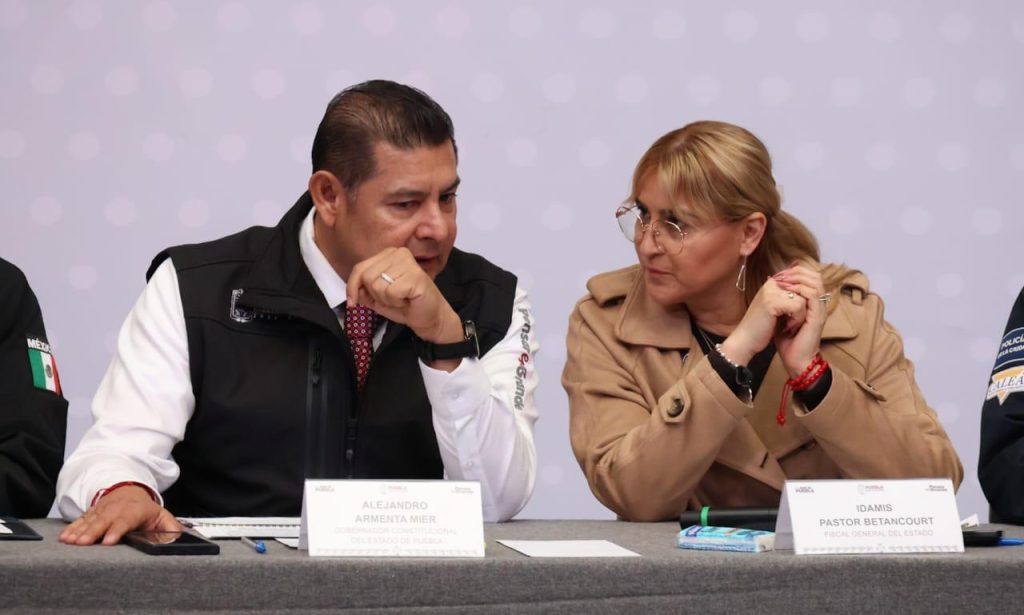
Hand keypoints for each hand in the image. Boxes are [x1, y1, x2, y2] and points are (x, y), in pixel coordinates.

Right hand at [58, 485, 180, 545]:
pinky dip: (72, 528)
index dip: (117, 530)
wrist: (129, 490)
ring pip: (90, 520)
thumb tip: (181, 537)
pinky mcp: (92, 512)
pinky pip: (81, 520)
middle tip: (83, 543)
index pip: (126, 520)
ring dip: (79, 531)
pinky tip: (64, 537)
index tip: (108, 541)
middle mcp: (117, 508)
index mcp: (135, 510)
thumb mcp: (161, 516)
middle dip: (93, 532)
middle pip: (104, 520)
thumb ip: (171, 527)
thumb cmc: (145, 509)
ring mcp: (103, 509)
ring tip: (70, 541)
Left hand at [346, 247, 463, 344]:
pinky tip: (408, 299)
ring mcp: (408, 263)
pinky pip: (390, 292)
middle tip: (392, 298)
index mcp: (388, 254)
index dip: (352, 287)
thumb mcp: (377, 297)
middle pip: (366, 277)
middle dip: (375, 295)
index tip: (353, 302)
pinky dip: (396, 301)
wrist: (429, 317)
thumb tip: (352, 290)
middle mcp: (398, 253)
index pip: (359, 268)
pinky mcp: (415, 276)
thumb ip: (362, 290)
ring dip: (386, 299)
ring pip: (377, 285)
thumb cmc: (405, 304)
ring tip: (401, 298)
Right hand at [720, 274, 807, 364]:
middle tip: (792, 322)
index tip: (792, 316)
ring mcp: (771, 292)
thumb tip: (808, 292)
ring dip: (801, 315)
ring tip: (789, 325)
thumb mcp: (777, 308)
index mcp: (772, 282)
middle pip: (803, 290)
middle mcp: (771, 283)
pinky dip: (797, 319)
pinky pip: (799, 306)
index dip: (803, 301)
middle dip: (803, 308)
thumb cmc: (762, 327)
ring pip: (803, 298)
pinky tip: (787, 327)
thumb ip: (788, 298)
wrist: (745, 340)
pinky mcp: (772, 302)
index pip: (800, 284)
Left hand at [771, 263, 827, 376]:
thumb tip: (771, 281)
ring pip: (815, 283)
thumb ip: (781, 299)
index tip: (778, 273)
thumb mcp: (781, 315)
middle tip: (781, 274)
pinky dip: (799, 290)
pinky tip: (787, 291)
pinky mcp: (817, 317)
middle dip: (797, 272)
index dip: (795, 271)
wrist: (795, 360)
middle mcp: (817, 304)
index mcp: (811, 303)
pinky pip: (812, 296)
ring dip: (798, 279)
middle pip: (815, 276)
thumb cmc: (788, 340)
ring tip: (783, 281)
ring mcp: (819, 310)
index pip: (810, 277)